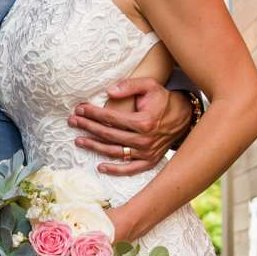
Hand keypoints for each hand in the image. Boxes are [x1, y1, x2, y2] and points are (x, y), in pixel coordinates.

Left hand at [68, 78, 196, 175]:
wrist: (183, 117)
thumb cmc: (163, 99)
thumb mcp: (149, 85)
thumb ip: (129, 86)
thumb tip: (108, 91)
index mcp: (143, 122)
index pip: (111, 118)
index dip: (93, 113)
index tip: (79, 109)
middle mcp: (144, 140)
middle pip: (108, 135)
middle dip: (88, 127)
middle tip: (73, 121)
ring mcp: (147, 153)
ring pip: (114, 152)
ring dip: (94, 146)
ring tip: (79, 140)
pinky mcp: (150, 161)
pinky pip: (130, 169)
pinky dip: (115, 170)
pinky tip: (100, 166)